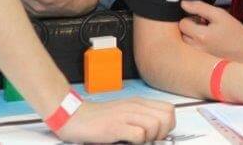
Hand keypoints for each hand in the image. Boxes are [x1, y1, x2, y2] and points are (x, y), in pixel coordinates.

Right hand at [55, 98, 174, 142]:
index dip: (168, 124)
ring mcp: (125, 115)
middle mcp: (135, 106)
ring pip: (155, 125)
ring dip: (150, 138)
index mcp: (139, 103)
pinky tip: (128, 141)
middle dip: (163, 131)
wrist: (74, 116)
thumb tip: (157, 130)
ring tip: (138, 141)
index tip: (158, 134)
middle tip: (151, 139)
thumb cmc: (98, 117)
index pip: (169, 110)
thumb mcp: (124, 112)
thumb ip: (140, 118)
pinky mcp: (115, 127)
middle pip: (166, 117)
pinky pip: (138, 135)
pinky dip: (137, 141)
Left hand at [179, 0, 242, 57]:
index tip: (201, 15)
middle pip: (183, 32)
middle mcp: (197, 45)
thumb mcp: (218, 14)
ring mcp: (201, 51)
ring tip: (207, 27)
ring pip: (188, 39)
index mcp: (200, 36)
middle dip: (191, 24)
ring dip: (194, 31)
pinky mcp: (205, 53)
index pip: (182, 23)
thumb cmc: (234, 31)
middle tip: (204, 20)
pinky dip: (199, 38)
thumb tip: (184, 4)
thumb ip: (200, 7)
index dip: (191, 16)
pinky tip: (211, 34)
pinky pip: (195, 44)